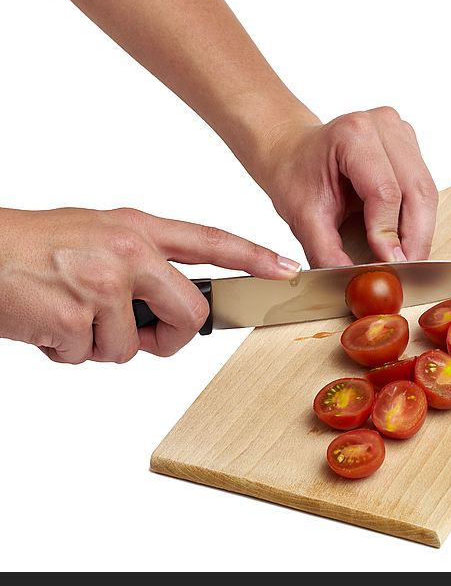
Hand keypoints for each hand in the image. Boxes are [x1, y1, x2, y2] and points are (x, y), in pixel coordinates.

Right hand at [0, 207, 299, 362]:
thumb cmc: (30, 247)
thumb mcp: (96, 237)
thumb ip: (140, 264)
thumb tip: (172, 306)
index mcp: (136, 228)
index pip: (210, 240)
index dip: (253, 257)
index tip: (286, 270)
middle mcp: (128, 251)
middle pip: (192, 313)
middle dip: (170, 337)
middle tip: (137, 334)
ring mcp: (104, 282)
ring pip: (133, 347)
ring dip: (99, 345)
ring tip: (65, 315)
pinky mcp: (76, 314)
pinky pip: (89, 357)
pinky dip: (65, 353)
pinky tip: (44, 323)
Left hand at [256, 107, 438, 267]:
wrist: (292, 152)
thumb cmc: (295, 175)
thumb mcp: (303, 218)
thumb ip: (328, 252)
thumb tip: (357, 283)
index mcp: (353, 134)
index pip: (385, 192)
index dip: (389, 234)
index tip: (390, 266)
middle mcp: (384, 126)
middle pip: (416, 192)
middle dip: (414, 239)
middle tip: (406, 272)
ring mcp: (402, 134)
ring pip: (427, 193)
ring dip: (420, 232)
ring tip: (406, 261)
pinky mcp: (411, 147)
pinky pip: (425, 190)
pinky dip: (418, 221)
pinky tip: (405, 240)